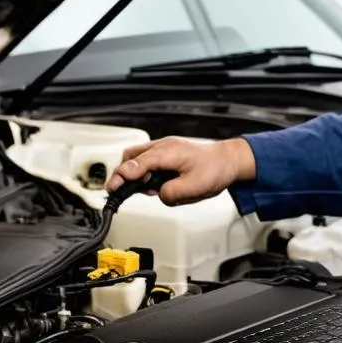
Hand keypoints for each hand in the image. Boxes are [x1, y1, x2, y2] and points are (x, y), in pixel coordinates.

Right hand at [106, 136, 255, 205]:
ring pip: (136, 158)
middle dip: (123, 175)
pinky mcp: (166, 154)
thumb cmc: (215, 169)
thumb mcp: (195, 187)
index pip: (136, 163)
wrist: (228, 160)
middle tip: (122, 192)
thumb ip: (172, 193)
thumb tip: (159, 195)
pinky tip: (155, 184)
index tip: (114, 189)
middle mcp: (163, 147)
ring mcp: (164, 149)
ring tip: (148, 189)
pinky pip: (147, 161)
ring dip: (135, 174)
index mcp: (168, 152)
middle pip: (130, 157)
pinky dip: (144, 173)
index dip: (122, 177)